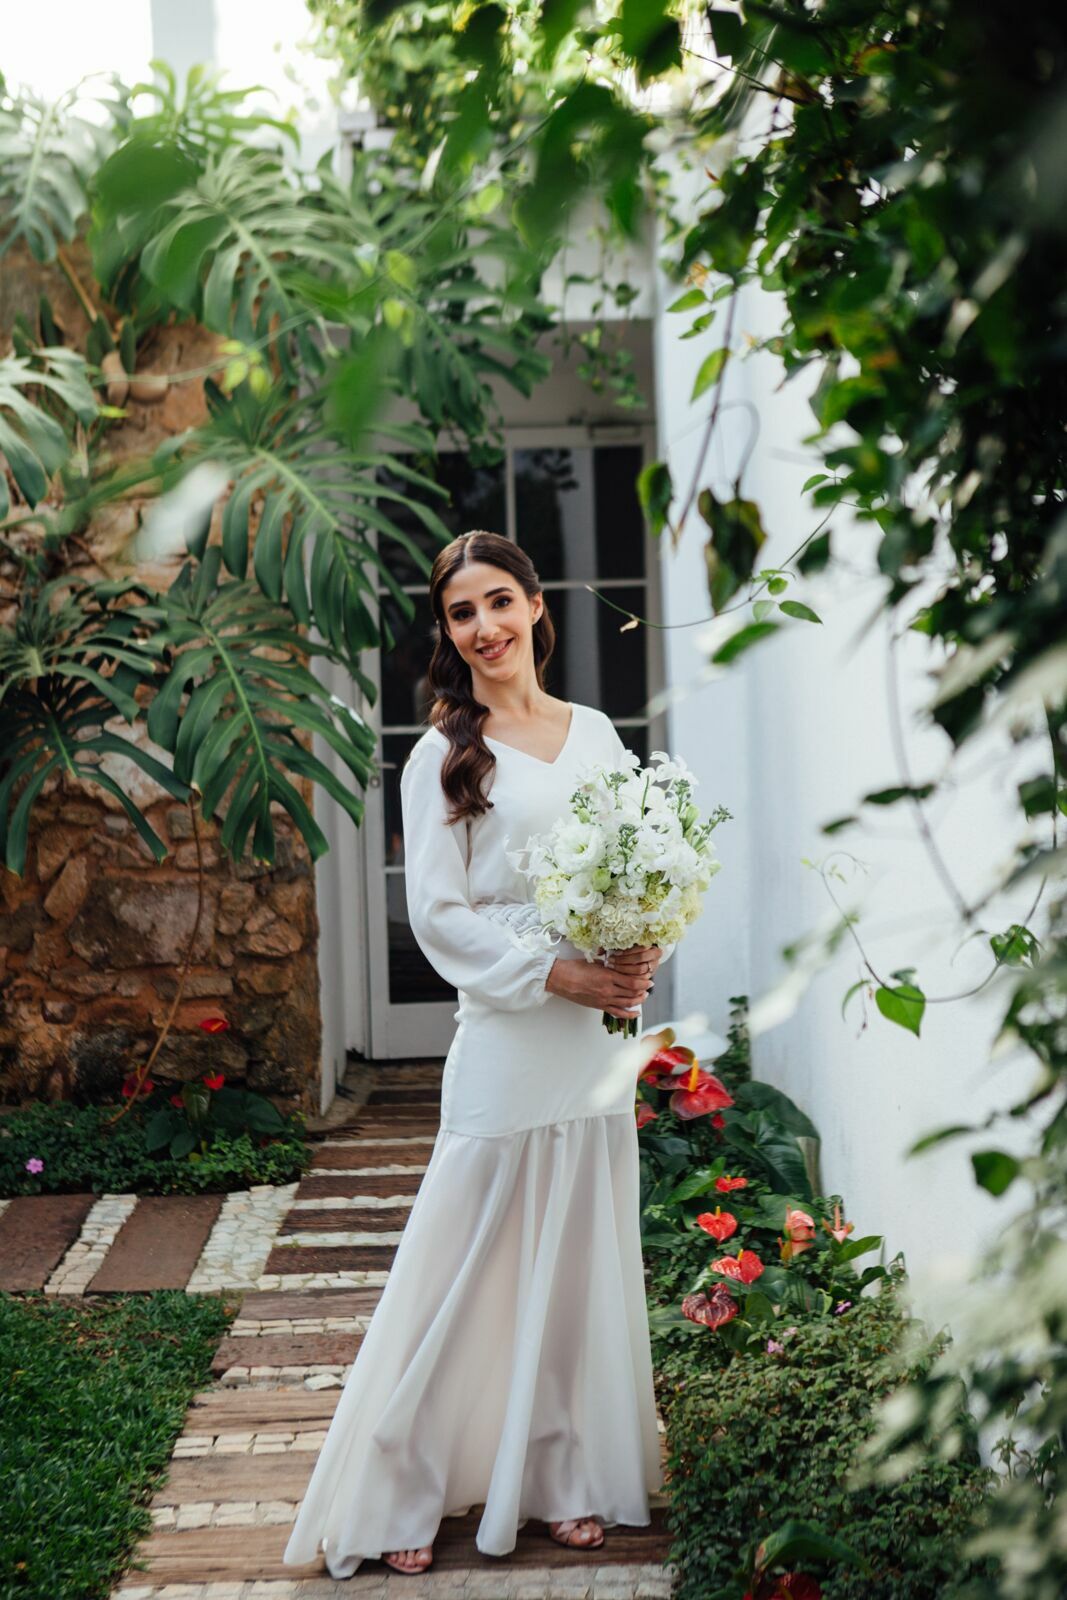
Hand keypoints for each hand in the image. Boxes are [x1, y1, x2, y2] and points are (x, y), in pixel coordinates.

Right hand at [544, 946, 659, 1017]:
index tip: (649, 979)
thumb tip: (619, 967)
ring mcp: (604, 1000)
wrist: (560, 979)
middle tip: (649, 986)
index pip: (632, 982)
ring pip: (627, 1003)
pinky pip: (617, 1012)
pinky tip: (635, 1013)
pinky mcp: (599, 1006)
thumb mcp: (595, 963)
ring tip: (644, 997)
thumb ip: (608, 966)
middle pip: (632, 993)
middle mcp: (608, 990)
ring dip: (638, 1001)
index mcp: (608, 976)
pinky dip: (628, 1014)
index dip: (644, 982)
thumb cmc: (574, 969)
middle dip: (644, 990)